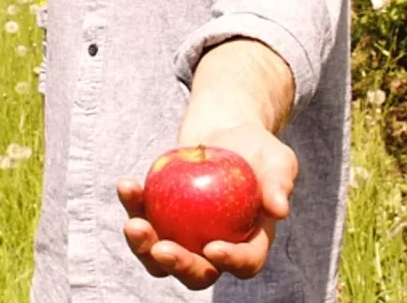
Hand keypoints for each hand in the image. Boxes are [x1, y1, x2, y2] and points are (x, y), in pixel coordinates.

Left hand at [115, 123, 298, 288]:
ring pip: (160, 258)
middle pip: (197, 272)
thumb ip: (280, 182)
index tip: (213, 247)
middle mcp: (215, 251)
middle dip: (178, 266)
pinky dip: (132, 206)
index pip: (245, 263)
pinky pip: (142, 219)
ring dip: (143, 247)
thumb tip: (280, 209)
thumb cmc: (256, 149)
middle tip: (162, 248)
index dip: (230, 261)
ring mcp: (184, 239)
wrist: (223, 133)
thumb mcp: (276, 159)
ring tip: (133, 225)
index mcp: (250, 244)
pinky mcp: (159, 219)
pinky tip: (126, 185)